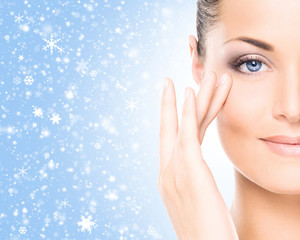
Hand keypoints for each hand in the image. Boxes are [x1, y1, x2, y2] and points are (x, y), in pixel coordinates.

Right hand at [158, 71, 238, 239]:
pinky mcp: (189, 173)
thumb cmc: (205, 234)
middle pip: (173, 129)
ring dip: (192, 99)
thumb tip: (197, 174)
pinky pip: (187, 136)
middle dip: (173, 103)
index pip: (175, 141)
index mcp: (170, 178)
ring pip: (184, 126)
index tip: (178, 100)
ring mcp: (175, 172)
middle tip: (173, 80)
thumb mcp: (196, 204)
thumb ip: (194, 183)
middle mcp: (167, 172)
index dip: (174, 119)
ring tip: (198, 75)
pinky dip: (186, 113)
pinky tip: (189, 93)